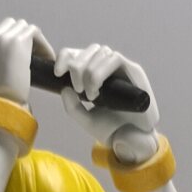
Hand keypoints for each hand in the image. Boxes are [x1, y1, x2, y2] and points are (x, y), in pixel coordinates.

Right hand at [0, 16, 52, 108]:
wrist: (2, 103)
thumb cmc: (0, 98)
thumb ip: (1, 62)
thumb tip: (16, 59)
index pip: (3, 32)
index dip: (17, 40)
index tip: (27, 53)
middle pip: (14, 25)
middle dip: (27, 38)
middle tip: (38, 55)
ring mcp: (4, 38)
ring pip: (25, 28)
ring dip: (36, 41)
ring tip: (43, 58)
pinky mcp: (18, 41)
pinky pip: (34, 33)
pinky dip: (43, 44)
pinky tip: (47, 58)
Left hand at [56, 44, 160, 163]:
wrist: (134, 141)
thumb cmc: (112, 129)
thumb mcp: (86, 120)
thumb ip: (73, 108)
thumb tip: (64, 89)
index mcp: (95, 73)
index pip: (79, 54)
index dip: (66, 57)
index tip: (57, 73)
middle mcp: (108, 67)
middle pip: (88, 50)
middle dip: (76, 67)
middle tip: (77, 90)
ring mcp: (122, 67)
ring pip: (100, 52)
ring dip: (88, 72)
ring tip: (89, 96)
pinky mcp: (134, 71)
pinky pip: (115, 59)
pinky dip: (100, 73)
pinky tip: (97, 91)